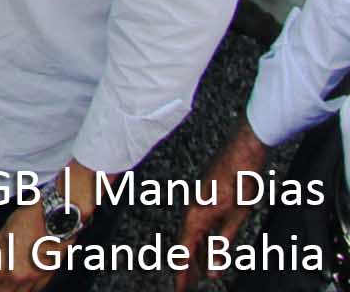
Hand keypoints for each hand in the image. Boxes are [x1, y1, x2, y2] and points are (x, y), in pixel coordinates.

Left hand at [0, 203, 70, 291]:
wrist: (56, 218)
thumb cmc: (30, 221)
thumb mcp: (3, 233)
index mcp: (5, 266)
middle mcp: (20, 277)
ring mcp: (36, 279)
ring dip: (8, 291)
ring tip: (2, 288)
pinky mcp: (48, 277)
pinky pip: (34, 291)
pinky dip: (25, 290)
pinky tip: (20, 287)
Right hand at [175, 123, 266, 290]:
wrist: (244, 148)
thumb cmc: (241, 174)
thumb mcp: (238, 214)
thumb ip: (224, 242)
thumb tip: (215, 267)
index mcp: (196, 214)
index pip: (184, 250)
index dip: (182, 271)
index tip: (180, 287)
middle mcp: (192, 208)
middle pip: (185, 244)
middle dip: (187, 266)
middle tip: (187, 286)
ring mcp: (198, 202)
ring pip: (194, 236)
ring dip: (196, 255)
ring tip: (201, 275)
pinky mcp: (207, 198)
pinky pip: (201, 226)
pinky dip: (203, 241)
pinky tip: (210, 250)